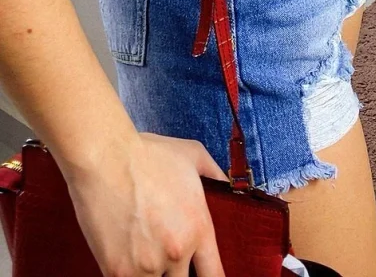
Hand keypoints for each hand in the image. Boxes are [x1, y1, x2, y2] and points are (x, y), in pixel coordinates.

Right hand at [67, 131, 226, 276]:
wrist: (106, 158)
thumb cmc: (148, 155)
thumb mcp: (193, 156)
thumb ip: (214, 175)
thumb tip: (225, 185)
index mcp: (199, 228)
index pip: (215, 275)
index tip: (202, 274)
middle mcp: (177, 252)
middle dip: (176, 273)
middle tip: (165, 256)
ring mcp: (146, 265)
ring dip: (151, 274)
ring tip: (142, 254)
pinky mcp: (117, 272)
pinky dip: (127, 274)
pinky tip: (124, 257)